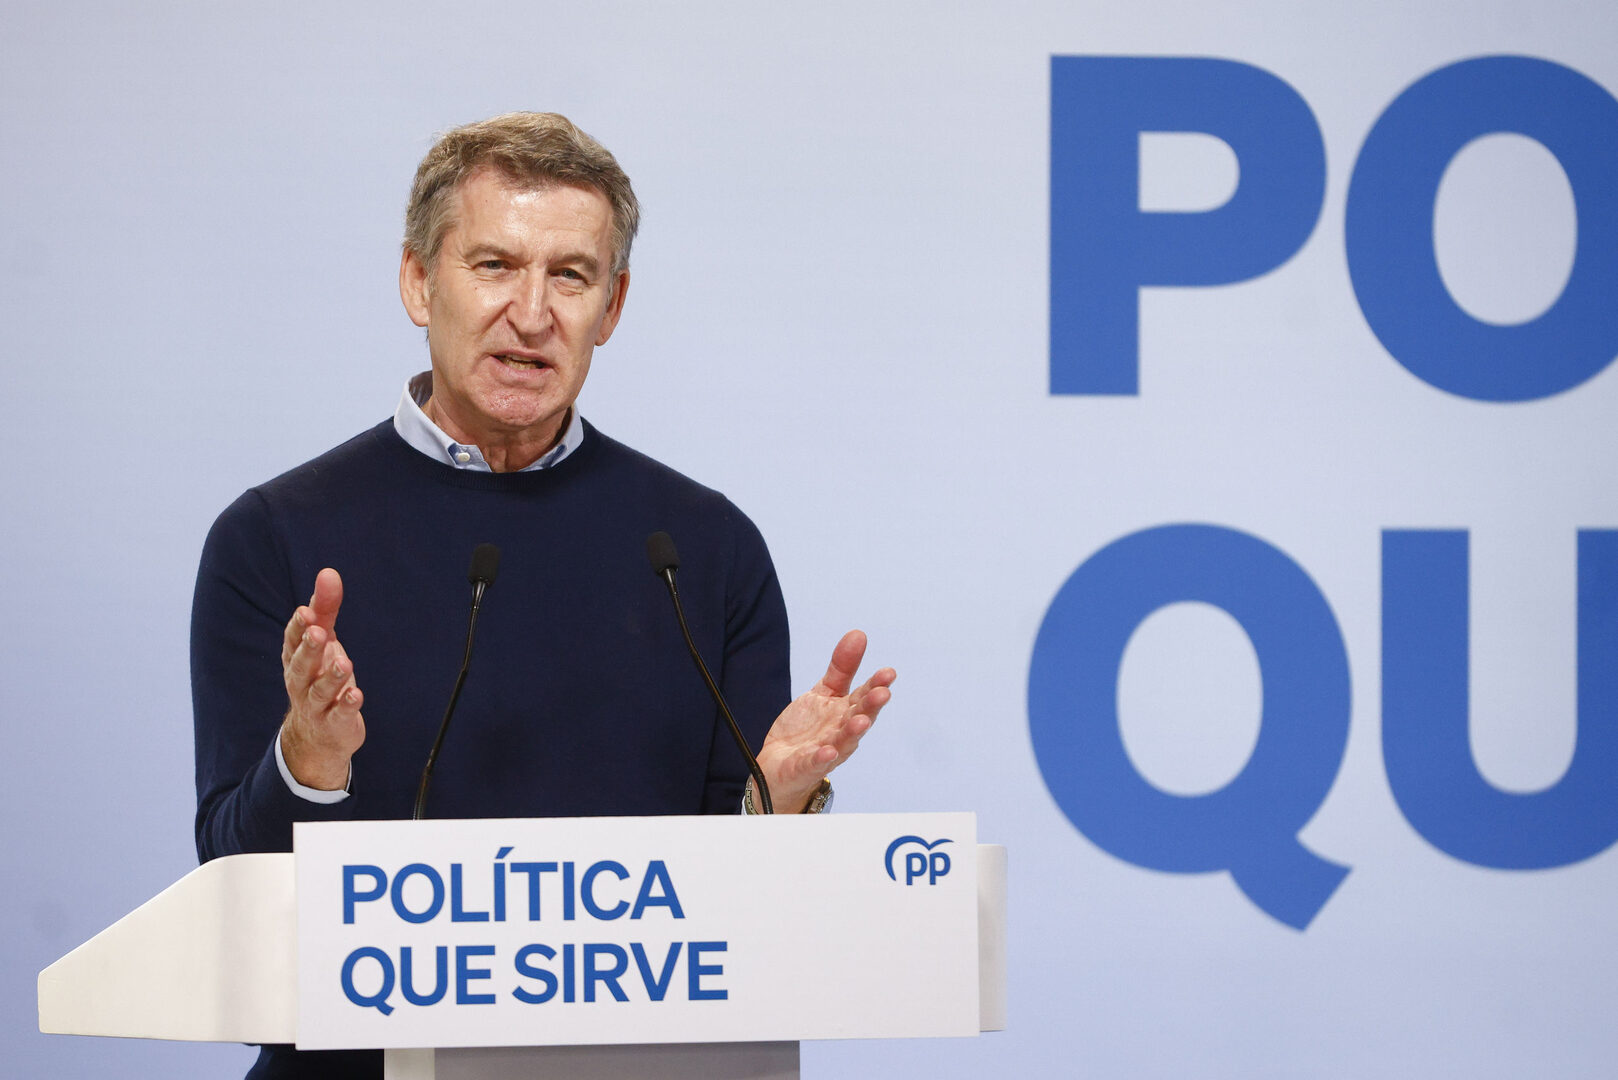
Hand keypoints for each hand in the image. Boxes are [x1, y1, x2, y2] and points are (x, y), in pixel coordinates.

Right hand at [278, 568, 364, 789]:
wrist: (317, 734)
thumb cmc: (319, 676)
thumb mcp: (324, 642)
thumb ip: (325, 609)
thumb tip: (329, 573)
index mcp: (296, 658)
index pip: (292, 641)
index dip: (298, 627)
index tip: (306, 612)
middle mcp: (301, 681)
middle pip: (302, 664)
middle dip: (309, 648)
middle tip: (319, 632)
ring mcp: (316, 704)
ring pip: (319, 691)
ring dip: (331, 676)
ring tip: (344, 662)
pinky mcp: (334, 723)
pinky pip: (339, 715)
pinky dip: (347, 705)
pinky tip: (356, 694)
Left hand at [756, 630, 894, 812]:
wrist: (780, 765)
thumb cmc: (808, 729)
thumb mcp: (823, 693)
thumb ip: (842, 667)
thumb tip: (859, 634)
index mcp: (846, 712)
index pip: (864, 697)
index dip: (876, 685)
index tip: (889, 673)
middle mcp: (841, 732)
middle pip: (859, 718)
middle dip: (871, 707)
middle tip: (882, 693)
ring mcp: (825, 751)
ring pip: (843, 742)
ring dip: (852, 732)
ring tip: (861, 721)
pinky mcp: (805, 767)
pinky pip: (814, 763)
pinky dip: (821, 758)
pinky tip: (827, 751)